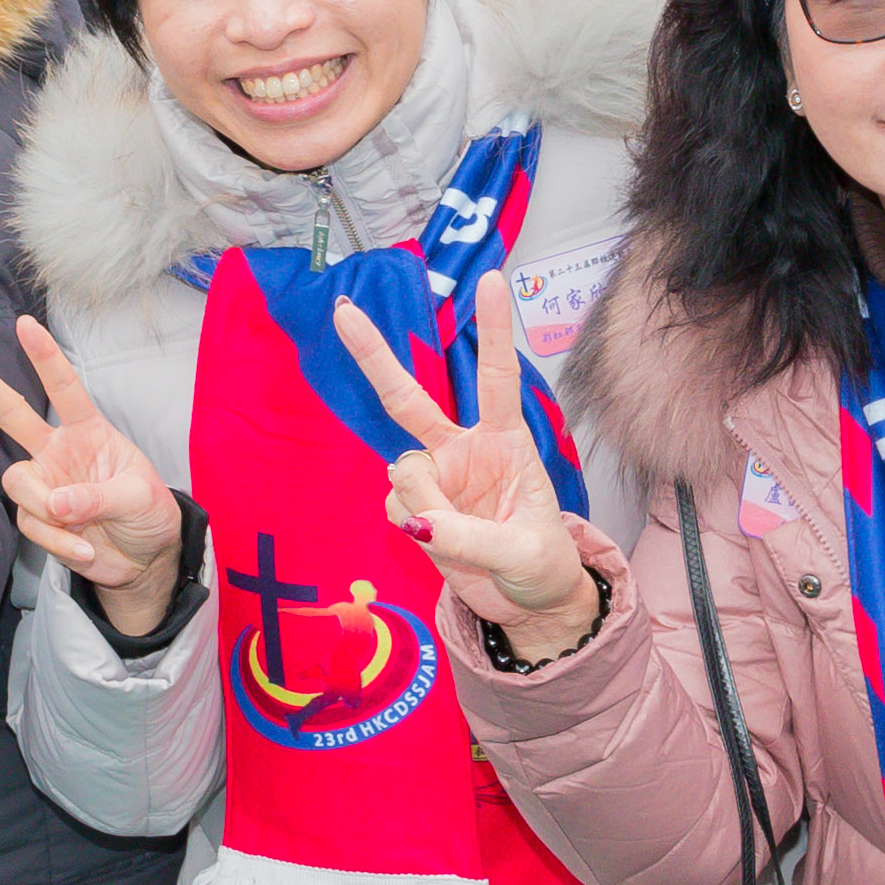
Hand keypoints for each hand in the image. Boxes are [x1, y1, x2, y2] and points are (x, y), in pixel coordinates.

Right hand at [0, 316, 182, 620]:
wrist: (144, 561)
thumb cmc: (148, 513)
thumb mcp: (139, 498)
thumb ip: (98, 496)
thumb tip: (56, 504)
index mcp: (89, 432)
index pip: (65, 389)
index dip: (45, 357)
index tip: (26, 324)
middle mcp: (58, 451)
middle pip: (13, 415)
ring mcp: (44, 483)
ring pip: (17, 482)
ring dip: (47, 509)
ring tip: (83, 528)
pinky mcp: (37, 518)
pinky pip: (29, 522)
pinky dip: (57, 540)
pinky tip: (85, 548)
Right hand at [344, 281, 589, 651]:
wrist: (528, 605)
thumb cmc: (542, 563)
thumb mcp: (523, 550)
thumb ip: (470, 536)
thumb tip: (417, 524)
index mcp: (505, 441)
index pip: (497, 377)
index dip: (493, 329)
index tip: (490, 279)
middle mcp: (463, 449)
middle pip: (409, 398)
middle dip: (374, 356)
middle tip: (342, 313)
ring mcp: (436, 478)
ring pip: (401, 471)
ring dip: (421, 502)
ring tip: (453, 535)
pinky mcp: (415, 509)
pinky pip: (394, 505)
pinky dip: (410, 525)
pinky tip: (434, 540)